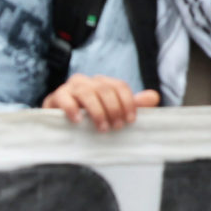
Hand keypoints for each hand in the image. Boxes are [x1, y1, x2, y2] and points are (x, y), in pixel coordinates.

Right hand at [42, 75, 158, 130]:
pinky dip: (72, 108)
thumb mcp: (113, 112)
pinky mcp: (56, 96)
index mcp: (102, 83)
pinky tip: (78, 120)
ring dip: (97, 111)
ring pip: (87, 91)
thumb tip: (154, 96)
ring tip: (101, 128)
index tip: (131, 120)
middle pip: (104, 88)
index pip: (119, 85)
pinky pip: (64, 97)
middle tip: (116, 127)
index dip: (128, 102)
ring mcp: (71, 87)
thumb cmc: (90, 118)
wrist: (61, 125)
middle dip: (114, 109)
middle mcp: (87, 81)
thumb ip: (132, 105)